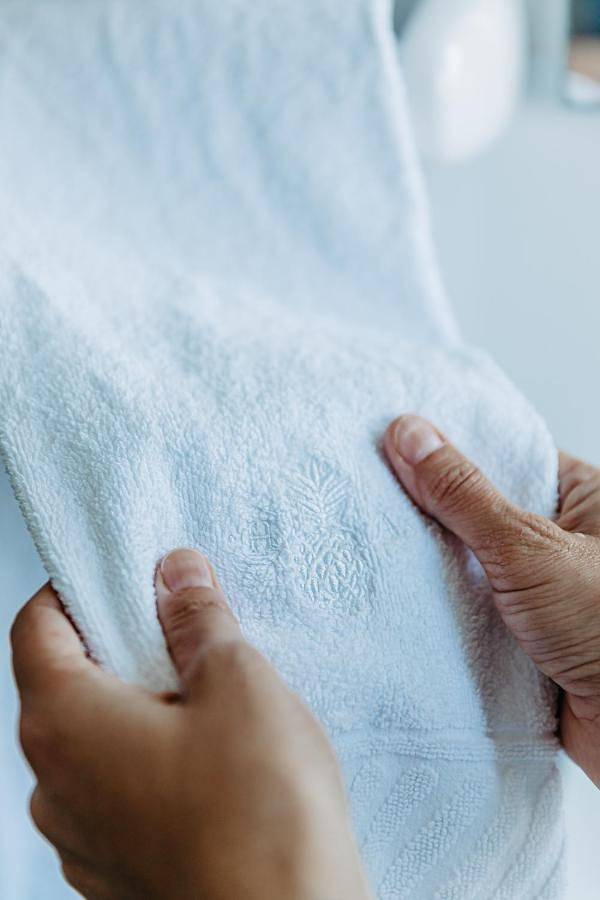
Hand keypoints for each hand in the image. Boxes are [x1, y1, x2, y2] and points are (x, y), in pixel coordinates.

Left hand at [11, 548, 369, 899]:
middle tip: (188, 633)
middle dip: (123, 647)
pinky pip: (118, 791)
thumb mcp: (237, 681)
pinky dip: (152, 759)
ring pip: (95, 740)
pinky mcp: (117, 870)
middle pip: (65, 684)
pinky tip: (213, 762)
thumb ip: (197, 619)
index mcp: (65, 724)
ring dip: (142, 707)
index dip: (76, 590)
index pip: (35, 628)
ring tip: (212, 702)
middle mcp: (54, 785)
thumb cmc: (261, 813)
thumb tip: (176, 575)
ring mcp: (82, 836)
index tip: (128, 577)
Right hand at [384, 415, 599, 787]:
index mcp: (586, 500)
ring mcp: (545, 594)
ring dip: (437, 571)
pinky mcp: (528, 642)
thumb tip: (409, 434)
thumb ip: (464, 494)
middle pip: (483, 514)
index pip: (506, 459)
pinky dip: (446, 615)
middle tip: (369, 497)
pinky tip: (402, 602)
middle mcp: (566, 543)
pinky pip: (474, 616)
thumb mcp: (529, 547)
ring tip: (373, 547)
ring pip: (475, 569)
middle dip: (432, 515)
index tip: (390, 443)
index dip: (450, 451)